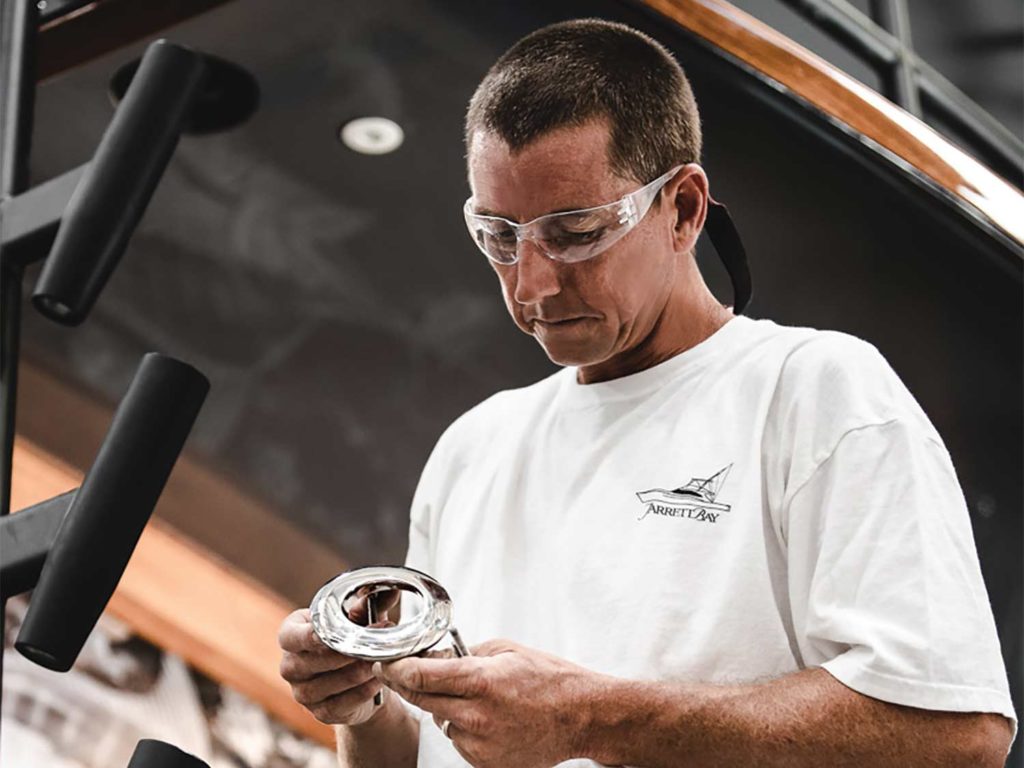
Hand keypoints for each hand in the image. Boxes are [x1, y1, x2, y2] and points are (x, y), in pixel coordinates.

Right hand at [277, 607, 385, 725]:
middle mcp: (290, 666)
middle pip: (315, 661)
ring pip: (332, 682)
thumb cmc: (350, 640)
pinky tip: (378, 680)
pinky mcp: (320, 713)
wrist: (359, 680)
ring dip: (360, 671)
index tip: (334, 632)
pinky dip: (364, 691)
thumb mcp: (356, 620)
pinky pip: (344, 703)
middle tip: (376, 643)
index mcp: (291, 635)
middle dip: (349, 651)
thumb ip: (367, 606)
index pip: (290, 637)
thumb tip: (391, 591)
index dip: (309, 636)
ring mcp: (302, 693)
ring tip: (382, 661)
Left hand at [375, 639, 597, 767]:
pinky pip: (459, 740)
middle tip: (403, 671)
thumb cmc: (550, 679)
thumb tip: (434, 657)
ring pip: (440, 720)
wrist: (581, 717)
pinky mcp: (485, 764)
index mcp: (481, 681)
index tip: (386, 662)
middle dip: (408, 683)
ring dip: (444, 706)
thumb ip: (465, 652)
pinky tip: (489, 717)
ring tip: (477, 696)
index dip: (396, 668)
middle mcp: (477, 716)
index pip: (420, 676)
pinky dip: (464, 726)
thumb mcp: (506, 650)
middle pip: (421, 700)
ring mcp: (480, 745)